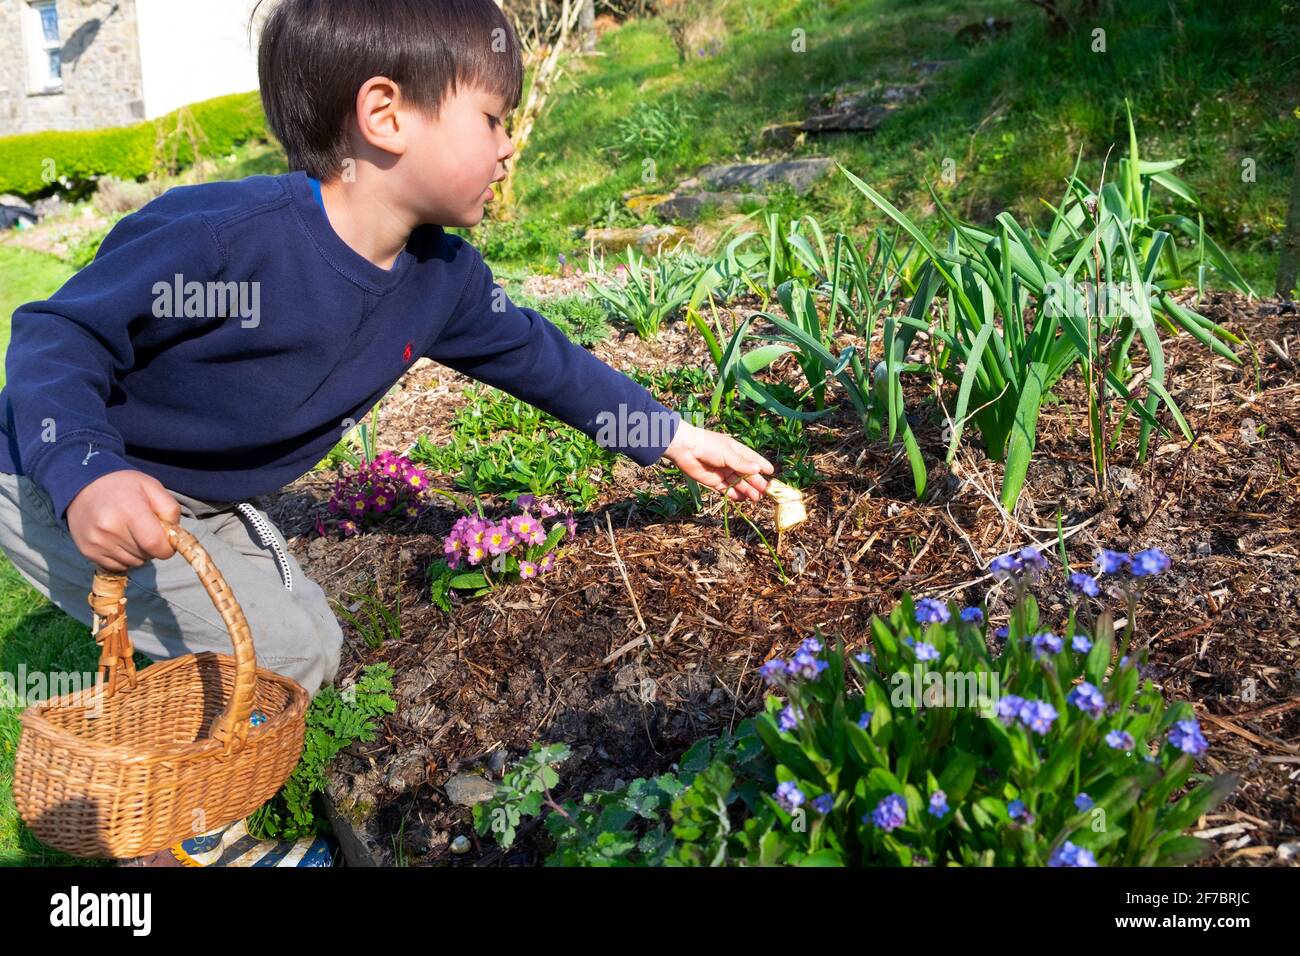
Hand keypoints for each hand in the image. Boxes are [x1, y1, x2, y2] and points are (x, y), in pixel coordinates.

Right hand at [66, 471, 181, 572]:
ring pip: (133, 562)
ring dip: (138, 553)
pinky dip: (124, 557)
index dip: (166, 548)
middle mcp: (110, 528)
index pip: (154, 544)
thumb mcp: (151, 487)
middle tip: (145, 530)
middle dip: (153, 547)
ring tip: (130, 533)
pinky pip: (118, 566)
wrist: (83, 486)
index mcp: (129, 510)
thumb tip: (174, 534)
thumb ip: (170, 509)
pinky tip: (118, 540)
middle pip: (146, 555)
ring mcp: (97, 542)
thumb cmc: (123, 486)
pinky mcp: (88, 552)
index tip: (167, 542)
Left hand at [662, 420, 773, 501]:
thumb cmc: (708, 446)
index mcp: (736, 451)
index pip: (752, 459)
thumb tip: (758, 470)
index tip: (771, 473)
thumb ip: (742, 463)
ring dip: (747, 490)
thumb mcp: (728, 453)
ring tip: (756, 498)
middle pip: (746, 474)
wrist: (685, 449)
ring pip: (738, 483)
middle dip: (756, 483)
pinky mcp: (713, 481)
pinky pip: (726, 489)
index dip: (762, 465)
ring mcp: (722, 472)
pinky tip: (742, 499)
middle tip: (765, 492)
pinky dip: (733, 494)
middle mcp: (730, 462)